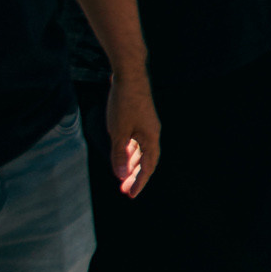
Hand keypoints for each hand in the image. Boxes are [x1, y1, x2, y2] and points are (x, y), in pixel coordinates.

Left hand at [105, 77, 158, 197]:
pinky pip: (138, 141)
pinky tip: (123, 153)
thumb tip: (120, 175)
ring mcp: (147, 125)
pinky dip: (131, 150)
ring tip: (123, 175)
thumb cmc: (124, 104)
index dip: (139, 182)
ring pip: (142, 150)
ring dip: (133, 163)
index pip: (147, 166)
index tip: (131, 195)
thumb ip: (119, 155)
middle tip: (125, 190)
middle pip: (147, 160)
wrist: (130, 76)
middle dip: (136, 176)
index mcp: (151, 138)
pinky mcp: (141, 119)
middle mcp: (152, 133)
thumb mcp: (118, 132)